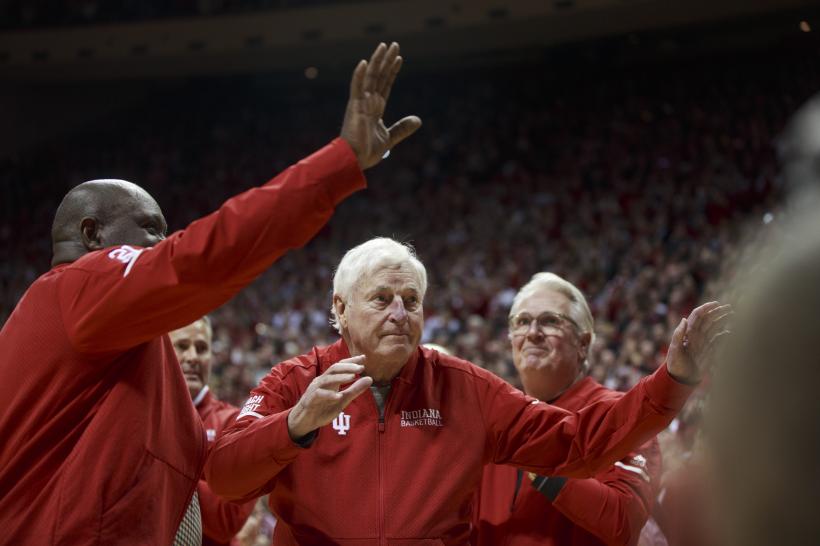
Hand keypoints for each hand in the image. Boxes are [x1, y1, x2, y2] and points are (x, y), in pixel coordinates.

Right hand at [287, 356, 372, 439]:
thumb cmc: (323, 408)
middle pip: (334, 368)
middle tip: (361, 368)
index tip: (364, 358)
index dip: (351, 361)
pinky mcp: (310, 399)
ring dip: (340, 377)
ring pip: (327, 379)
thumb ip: (355, 390)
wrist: (305, 421)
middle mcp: (322, 381)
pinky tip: (339, 396)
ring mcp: (315, 389)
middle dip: (347, 367)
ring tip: (352, 377)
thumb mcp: (342, 400)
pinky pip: (319, 395)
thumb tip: (370, 379)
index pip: (340, 366)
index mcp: (329, 379)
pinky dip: (329, 395)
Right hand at [341, 42, 421, 169]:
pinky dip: (360, 75)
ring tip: (384, 46)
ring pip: (370, 77)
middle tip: (394, 44)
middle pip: (379, 76)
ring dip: (377, 61)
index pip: (385, 85)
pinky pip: (357, 88)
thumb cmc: (366, 152)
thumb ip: (402, 128)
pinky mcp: (354, 108)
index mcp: (375, 108)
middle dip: (387, 60)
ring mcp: (360, 103)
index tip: (399, 58)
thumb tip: (418, 120)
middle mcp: (367, 102)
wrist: (355, 161)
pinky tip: (365, 62)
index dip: (392, 71)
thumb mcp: (389, 138)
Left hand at [667, 301, 731, 383]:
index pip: (697, 316)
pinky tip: (730, 332)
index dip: (706, 308)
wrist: (681, 378)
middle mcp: (696, 335)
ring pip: (714, 327)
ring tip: (733, 314)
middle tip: (729, 307)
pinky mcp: (709, 349)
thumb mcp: (675, 350)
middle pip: (708, 319)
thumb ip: (678, 335)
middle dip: (718, 311)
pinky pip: (717, 339)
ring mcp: (703, 341)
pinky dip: (724, 334)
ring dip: (722, 320)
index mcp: (688, 332)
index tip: (716, 304)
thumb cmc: (675, 364)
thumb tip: (684, 319)